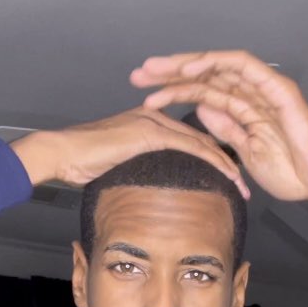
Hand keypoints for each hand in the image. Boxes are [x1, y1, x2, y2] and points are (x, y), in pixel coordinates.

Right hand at [10, 106, 249, 198]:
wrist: (62, 152)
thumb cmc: (82, 162)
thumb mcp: (118, 164)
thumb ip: (138, 169)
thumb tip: (150, 191)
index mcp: (150, 120)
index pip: (191, 138)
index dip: (213, 158)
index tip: (230, 179)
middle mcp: (156, 115)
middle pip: (203, 138)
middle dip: (228, 162)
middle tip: (245, 186)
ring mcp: (154, 120)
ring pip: (203, 142)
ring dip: (227, 166)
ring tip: (242, 187)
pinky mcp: (151, 132)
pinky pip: (192, 147)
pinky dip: (213, 162)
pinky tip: (228, 177)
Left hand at [131, 50, 307, 201]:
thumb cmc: (290, 171)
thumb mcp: (245, 151)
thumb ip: (225, 128)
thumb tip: (200, 108)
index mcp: (242, 108)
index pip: (201, 91)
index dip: (172, 90)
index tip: (144, 96)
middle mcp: (251, 92)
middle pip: (204, 74)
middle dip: (170, 73)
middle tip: (138, 75)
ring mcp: (264, 88)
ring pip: (218, 66)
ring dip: (186, 65)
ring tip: (156, 70)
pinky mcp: (277, 88)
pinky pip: (243, 66)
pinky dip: (216, 63)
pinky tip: (190, 68)